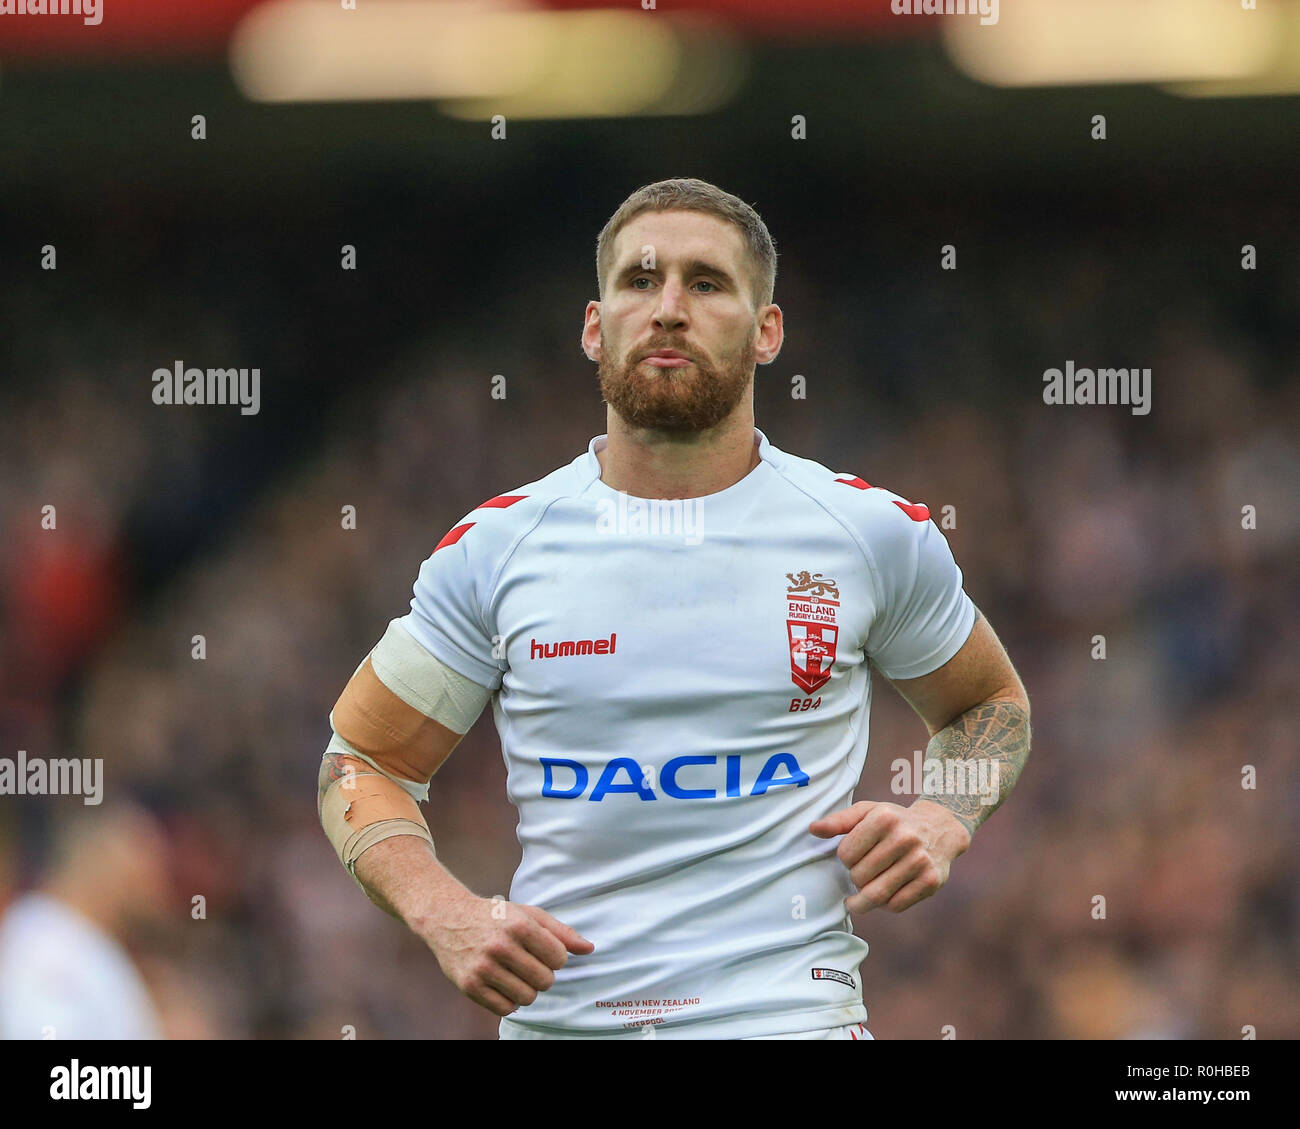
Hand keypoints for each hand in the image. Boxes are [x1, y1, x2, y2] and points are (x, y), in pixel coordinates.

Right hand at [420, 893, 594, 1016]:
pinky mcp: (469, 986)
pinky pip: (505, 1008)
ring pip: (527, 997)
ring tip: (516, 974)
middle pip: (545, 981)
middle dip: (543, 974)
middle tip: (529, 963)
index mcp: (519, 925)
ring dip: (527, 989)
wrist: (448, 918)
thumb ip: (561, 931)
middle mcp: (500, 946)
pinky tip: (503, 984)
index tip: (543, 951)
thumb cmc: (496, 916)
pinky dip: (509, 1000)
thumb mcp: (528, 914)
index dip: (555, 957)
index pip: (559, 958)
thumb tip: (589, 949)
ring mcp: (483, 968)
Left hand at [809, 799, 970, 913]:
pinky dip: (884, 905)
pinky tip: (883, 895)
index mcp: (884, 819)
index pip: (845, 854)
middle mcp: (904, 839)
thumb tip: (813, 830)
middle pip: (860, 876)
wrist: (940, 828)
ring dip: (863, 899)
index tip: (852, 857)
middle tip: (860, 874)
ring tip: (858, 898)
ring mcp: (919, 861)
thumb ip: (839, 821)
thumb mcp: (868, 811)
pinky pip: (895, 905)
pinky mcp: (930, 882)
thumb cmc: (896, 821)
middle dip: (855, 878)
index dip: (845, 859)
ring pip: (876, 895)